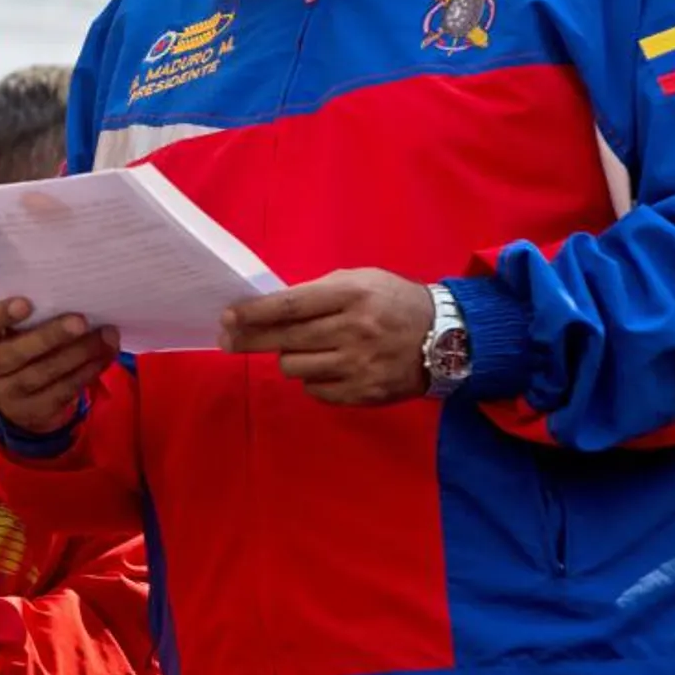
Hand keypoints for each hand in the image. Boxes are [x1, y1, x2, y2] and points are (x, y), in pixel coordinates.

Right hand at [0, 298, 118, 434]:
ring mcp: (4, 396)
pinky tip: (103, 356)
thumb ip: (26, 312)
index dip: (1, 315)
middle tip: (81, 321)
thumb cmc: (13, 339)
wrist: (11, 390)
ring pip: (44, 375)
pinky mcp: (30, 413)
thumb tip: (70, 294)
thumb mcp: (7, 325)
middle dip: (51, 337)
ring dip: (79, 354)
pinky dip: (86, 373)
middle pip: (16, 354)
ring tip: (106, 336)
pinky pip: (61, 392)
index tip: (27, 303)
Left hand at [220, 268, 433, 405]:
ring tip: (303, 348)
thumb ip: (319, 293)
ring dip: (290, 357)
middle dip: (249, 339)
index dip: (253, 313)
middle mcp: (354, 330)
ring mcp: (359, 365)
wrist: (447, 337)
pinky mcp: (363, 393)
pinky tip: (328, 366)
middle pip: (285, 339)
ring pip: (294, 367)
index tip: (227, 317)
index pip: (290, 306)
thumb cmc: (393, 302)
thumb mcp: (361, 280)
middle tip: (226, 340)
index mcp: (351, 295)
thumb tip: (270, 309)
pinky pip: (315, 390)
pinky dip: (313, 378)